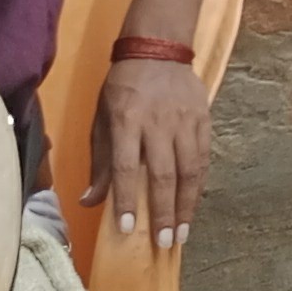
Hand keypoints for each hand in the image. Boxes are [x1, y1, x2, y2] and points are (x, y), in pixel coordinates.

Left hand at [87, 57, 209, 248]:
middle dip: (163, 212)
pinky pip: (203, 158)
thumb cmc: (124, 87)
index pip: (124, 167)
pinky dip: (199, 185)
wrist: (158, 48)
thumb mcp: (102, 118)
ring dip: (186, 205)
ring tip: (183, 232)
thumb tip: (88, 201)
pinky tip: (194, 204)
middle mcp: (157, 122)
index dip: (125, 200)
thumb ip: (100, 161)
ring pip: (189, 170)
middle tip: (165, 242)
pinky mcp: (203, 119)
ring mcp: (184, 121)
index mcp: (126, 120)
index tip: (127, 229)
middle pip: (163, 174)